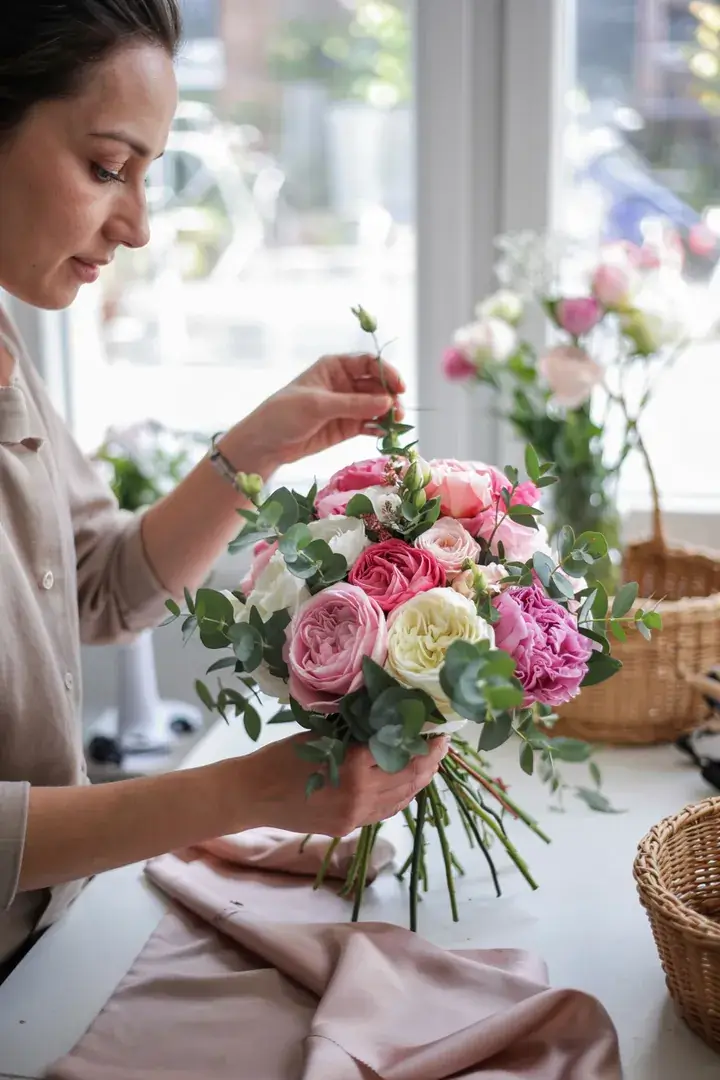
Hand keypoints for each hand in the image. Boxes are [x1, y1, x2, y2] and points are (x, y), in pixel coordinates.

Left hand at [227, 353, 405, 472]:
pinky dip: (379, 428)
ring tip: (395, 424)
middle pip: (377, 384)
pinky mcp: (347, 427)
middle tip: (398, 412)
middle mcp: (344, 384)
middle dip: (391, 396)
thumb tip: (387, 403)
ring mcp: (347, 406)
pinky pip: (370, 424)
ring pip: (377, 406)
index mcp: (335, 367)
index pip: (368, 363)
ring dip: (389, 413)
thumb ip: (353, 404)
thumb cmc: (284, 414)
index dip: (387, 372)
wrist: (266, 443)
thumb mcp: (317, 405)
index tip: (399, 387)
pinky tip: (384, 433)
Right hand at [236, 733, 448, 836]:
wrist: (252, 794)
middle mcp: (362, 792)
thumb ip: (357, 734)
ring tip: (428, 761)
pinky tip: (404, 782)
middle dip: (430, 760)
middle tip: (441, 743)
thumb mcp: (323, 735)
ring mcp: (356, 814)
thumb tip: (390, 723)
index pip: (402, 750)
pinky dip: (400, 795)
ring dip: (419, 779)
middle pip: (410, 777)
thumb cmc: (281, 756)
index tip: (438, 728)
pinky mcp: (349, 827)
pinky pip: (385, 810)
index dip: (425, 741)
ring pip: (402, 797)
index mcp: (355, 763)